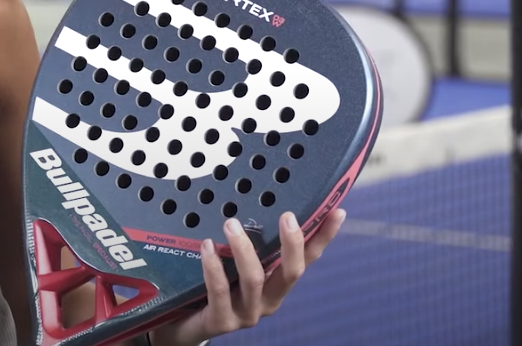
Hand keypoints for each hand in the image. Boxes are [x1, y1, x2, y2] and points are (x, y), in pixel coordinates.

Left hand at [145, 208, 346, 345]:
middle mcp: (268, 301)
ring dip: (244, 250)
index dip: (323, 237)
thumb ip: (251, 241)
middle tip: (287, 216)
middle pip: (291, 273)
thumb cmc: (214, 287)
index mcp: (277, 284)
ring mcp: (246, 314)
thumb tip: (257, 197)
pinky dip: (214, 267)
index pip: (308, 259)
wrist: (185, 324)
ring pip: (254, 280)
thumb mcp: (236, 262)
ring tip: (231, 224)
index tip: (337, 211)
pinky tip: (207, 247)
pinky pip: (220, 292)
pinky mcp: (221, 322)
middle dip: (292, 244)